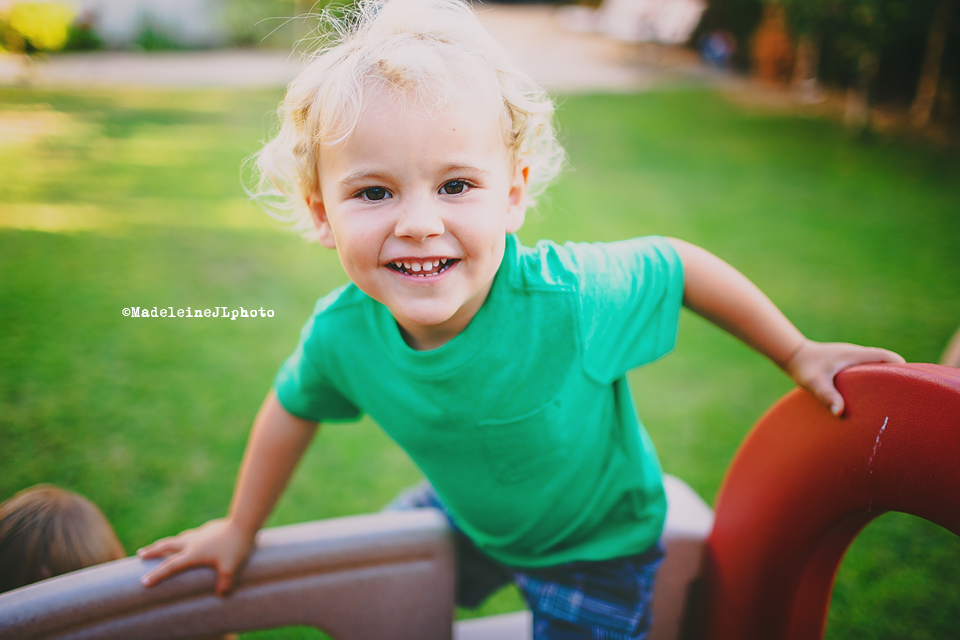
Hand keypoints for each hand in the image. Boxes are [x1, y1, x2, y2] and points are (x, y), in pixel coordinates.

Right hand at [138, 518, 255, 595]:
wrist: (243, 523)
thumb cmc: (236, 546)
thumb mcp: (231, 569)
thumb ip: (225, 584)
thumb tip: (222, 595)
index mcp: (193, 554)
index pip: (170, 566)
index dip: (156, 575)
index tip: (144, 581)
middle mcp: (192, 542)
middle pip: (167, 546)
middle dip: (152, 551)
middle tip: (140, 554)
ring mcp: (199, 534)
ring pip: (178, 538)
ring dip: (167, 543)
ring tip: (160, 546)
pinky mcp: (208, 529)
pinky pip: (191, 534)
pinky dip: (184, 538)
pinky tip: (187, 539)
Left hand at [784, 340, 904, 416]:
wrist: (792, 356)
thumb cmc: (804, 367)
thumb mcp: (814, 382)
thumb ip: (826, 395)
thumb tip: (839, 412)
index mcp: (855, 355)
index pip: (886, 357)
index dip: (901, 367)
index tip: (913, 382)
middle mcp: (857, 356)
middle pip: (885, 363)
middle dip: (897, 377)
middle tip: (907, 398)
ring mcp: (853, 360)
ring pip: (876, 369)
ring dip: (884, 381)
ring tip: (893, 403)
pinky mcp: (847, 367)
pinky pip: (866, 373)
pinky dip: (872, 383)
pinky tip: (872, 400)